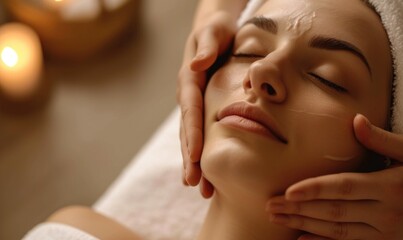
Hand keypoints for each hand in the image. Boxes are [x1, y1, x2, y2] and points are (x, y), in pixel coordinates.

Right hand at [177, 11, 236, 197]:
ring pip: (191, 136)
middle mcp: (188, 95)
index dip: (193, 133)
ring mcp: (193, 104)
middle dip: (189, 157)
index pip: (191, 110)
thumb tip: (197, 64)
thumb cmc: (217, 31)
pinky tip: (205, 173)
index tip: (196, 156)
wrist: (215, 32)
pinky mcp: (202, 109)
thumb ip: (206, 46)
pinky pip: (199, 133)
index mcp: (190, 79)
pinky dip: (200, 154)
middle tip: (194, 183)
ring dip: (193, 162)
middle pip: (187, 130)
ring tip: (200, 187)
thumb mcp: (213, 31)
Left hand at [266, 114, 402, 239]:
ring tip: (278, 218)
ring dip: (304, 224)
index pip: (344, 187)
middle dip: (299, 208)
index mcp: (390, 187)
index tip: (288, 191)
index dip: (314, 189)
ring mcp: (387, 233)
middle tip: (271, 205)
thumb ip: (384, 140)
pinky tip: (301, 239)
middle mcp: (386, 213)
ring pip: (337, 231)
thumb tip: (356, 120)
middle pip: (333, 211)